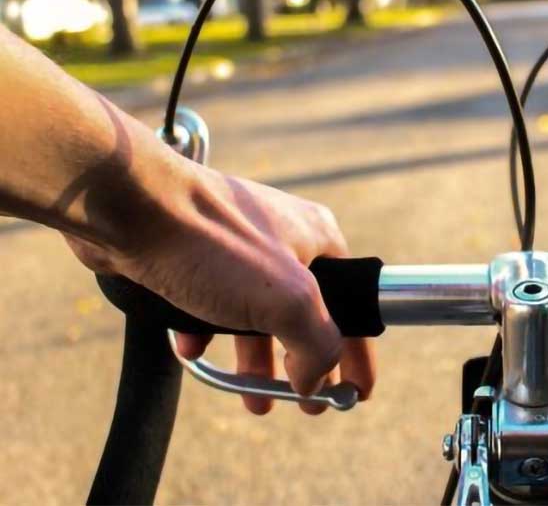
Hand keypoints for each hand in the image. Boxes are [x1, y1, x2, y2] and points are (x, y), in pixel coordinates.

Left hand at [65, 158, 374, 414]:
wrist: (126, 207)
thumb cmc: (212, 242)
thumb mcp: (285, 300)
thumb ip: (317, 345)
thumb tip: (317, 382)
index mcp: (318, 238)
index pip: (354, 302)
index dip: (358, 352)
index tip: (356, 393)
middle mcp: (282, 239)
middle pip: (304, 314)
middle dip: (302, 363)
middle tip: (305, 404)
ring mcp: (237, 246)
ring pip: (255, 314)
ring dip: (255, 358)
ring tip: (253, 398)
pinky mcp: (194, 255)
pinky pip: (209, 303)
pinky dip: (206, 331)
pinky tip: (192, 348)